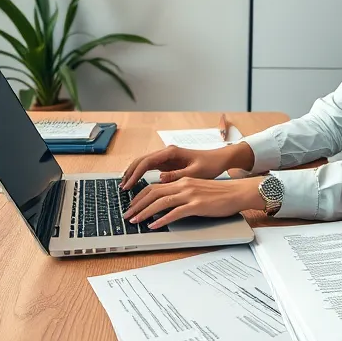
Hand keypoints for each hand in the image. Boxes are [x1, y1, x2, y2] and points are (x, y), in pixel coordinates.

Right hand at [121, 142, 253, 190]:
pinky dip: (141, 175)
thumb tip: (160, 179)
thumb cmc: (209, 165)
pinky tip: (135, 184)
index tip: (128, 185)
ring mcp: (166, 157)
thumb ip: (177, 176)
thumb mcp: (195, 173)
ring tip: (125, 187)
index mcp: (171, 152)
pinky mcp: (168, 163)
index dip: (135, 174)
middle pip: (141, 161)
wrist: (219, 160)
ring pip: (144, 163)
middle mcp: (166, 153)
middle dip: (130, 173)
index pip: (147, 162)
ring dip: (133, 174)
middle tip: (122, 188)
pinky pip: (150, 168)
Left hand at [123, 176, 263, 228]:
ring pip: (160, 202)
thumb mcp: (197, 188)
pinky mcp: (197, 205)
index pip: (154, 186)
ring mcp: (190, 195)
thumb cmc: (220, 193)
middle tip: (127, 214)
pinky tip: (154, 225)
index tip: (132, 204)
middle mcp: (183, 185)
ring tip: (135, 221)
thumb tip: (168, 202)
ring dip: (145, 212)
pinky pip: (175, 212)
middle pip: (153, 192)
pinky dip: (162, 219)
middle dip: (137, 204)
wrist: (238, 192)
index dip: (140, 196)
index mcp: (182, 181)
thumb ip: (182, 192)